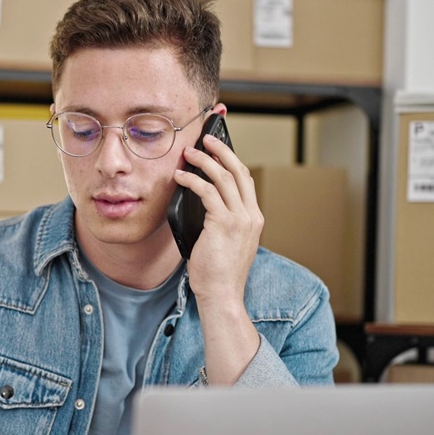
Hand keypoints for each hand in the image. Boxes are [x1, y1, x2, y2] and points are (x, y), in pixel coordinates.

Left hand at [174, 128, 263, 384]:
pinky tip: (180, 178)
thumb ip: (219, 222)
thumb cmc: (217, 274)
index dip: (232, 161)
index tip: (218, 149)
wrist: (222, 296)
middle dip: (221, 150)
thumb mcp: (224, 243)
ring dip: (203, 161)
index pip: (245, 181)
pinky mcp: (223, 223)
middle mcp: (250, 215)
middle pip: (238, 171)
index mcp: (253, 219)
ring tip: (187, 154)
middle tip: (205, 139)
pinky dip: (192, 180)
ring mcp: (240, 219)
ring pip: (223, 177)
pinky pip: (207, 192)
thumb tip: (198, 201)